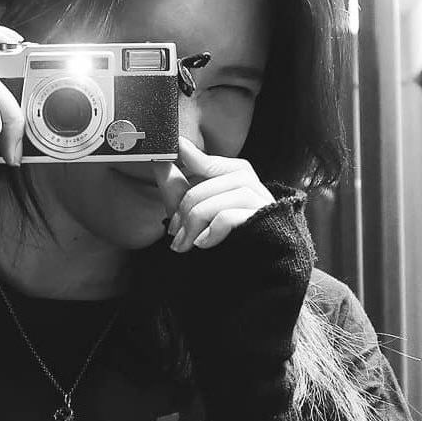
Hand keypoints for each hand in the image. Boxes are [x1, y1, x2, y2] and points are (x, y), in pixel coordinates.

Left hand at [151, 136, 274, 251]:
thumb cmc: (220, 239)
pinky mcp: (261, 221)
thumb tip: (160, 162)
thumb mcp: (193, 211)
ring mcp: (260, 203)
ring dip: (192, 225)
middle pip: (208, 185)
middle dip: (184, 210)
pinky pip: (226, 217)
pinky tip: (202, 244)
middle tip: (174, 233)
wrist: (247, 274)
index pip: (212, 163)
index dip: (192, 156)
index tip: (177, 146)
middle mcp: (252, 187)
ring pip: (215, 202)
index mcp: (238, 179)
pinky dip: (209, 232)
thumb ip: (178, 186)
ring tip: (183, 245)